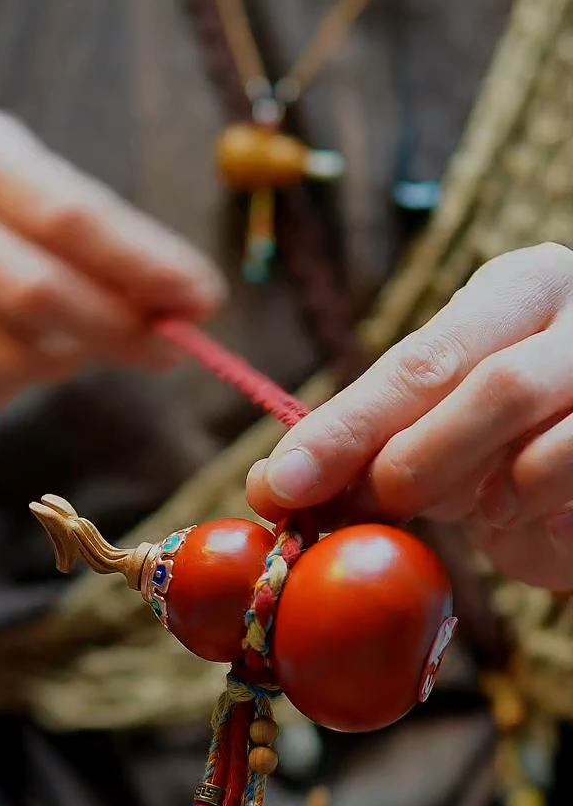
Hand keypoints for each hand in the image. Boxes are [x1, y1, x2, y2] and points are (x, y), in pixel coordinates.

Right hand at [0, 108, 224, 406]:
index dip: (144, 267)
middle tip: (169, 350)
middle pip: (38, 295)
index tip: (203, 300)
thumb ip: (105, 239)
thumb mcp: (29, 188)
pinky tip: (10, 352)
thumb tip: (188, 305)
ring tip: (72, 342)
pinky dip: (16, 386)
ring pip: (9, 360)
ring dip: (64, 365)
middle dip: (118, 333)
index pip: (69, 217)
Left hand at [247, 243, 572, 589]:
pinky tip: (526, 512)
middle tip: (381, 502)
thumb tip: (269, 487)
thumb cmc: (510, 450)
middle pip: (484, 382)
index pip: (417, 359)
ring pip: (535, 426)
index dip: (345, 427)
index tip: (282, 484)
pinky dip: (536, 506)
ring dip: (482, 485)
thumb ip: (365, 450)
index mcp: (513, 293)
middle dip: (412, 457)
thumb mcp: (433, 435)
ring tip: (477, 507)